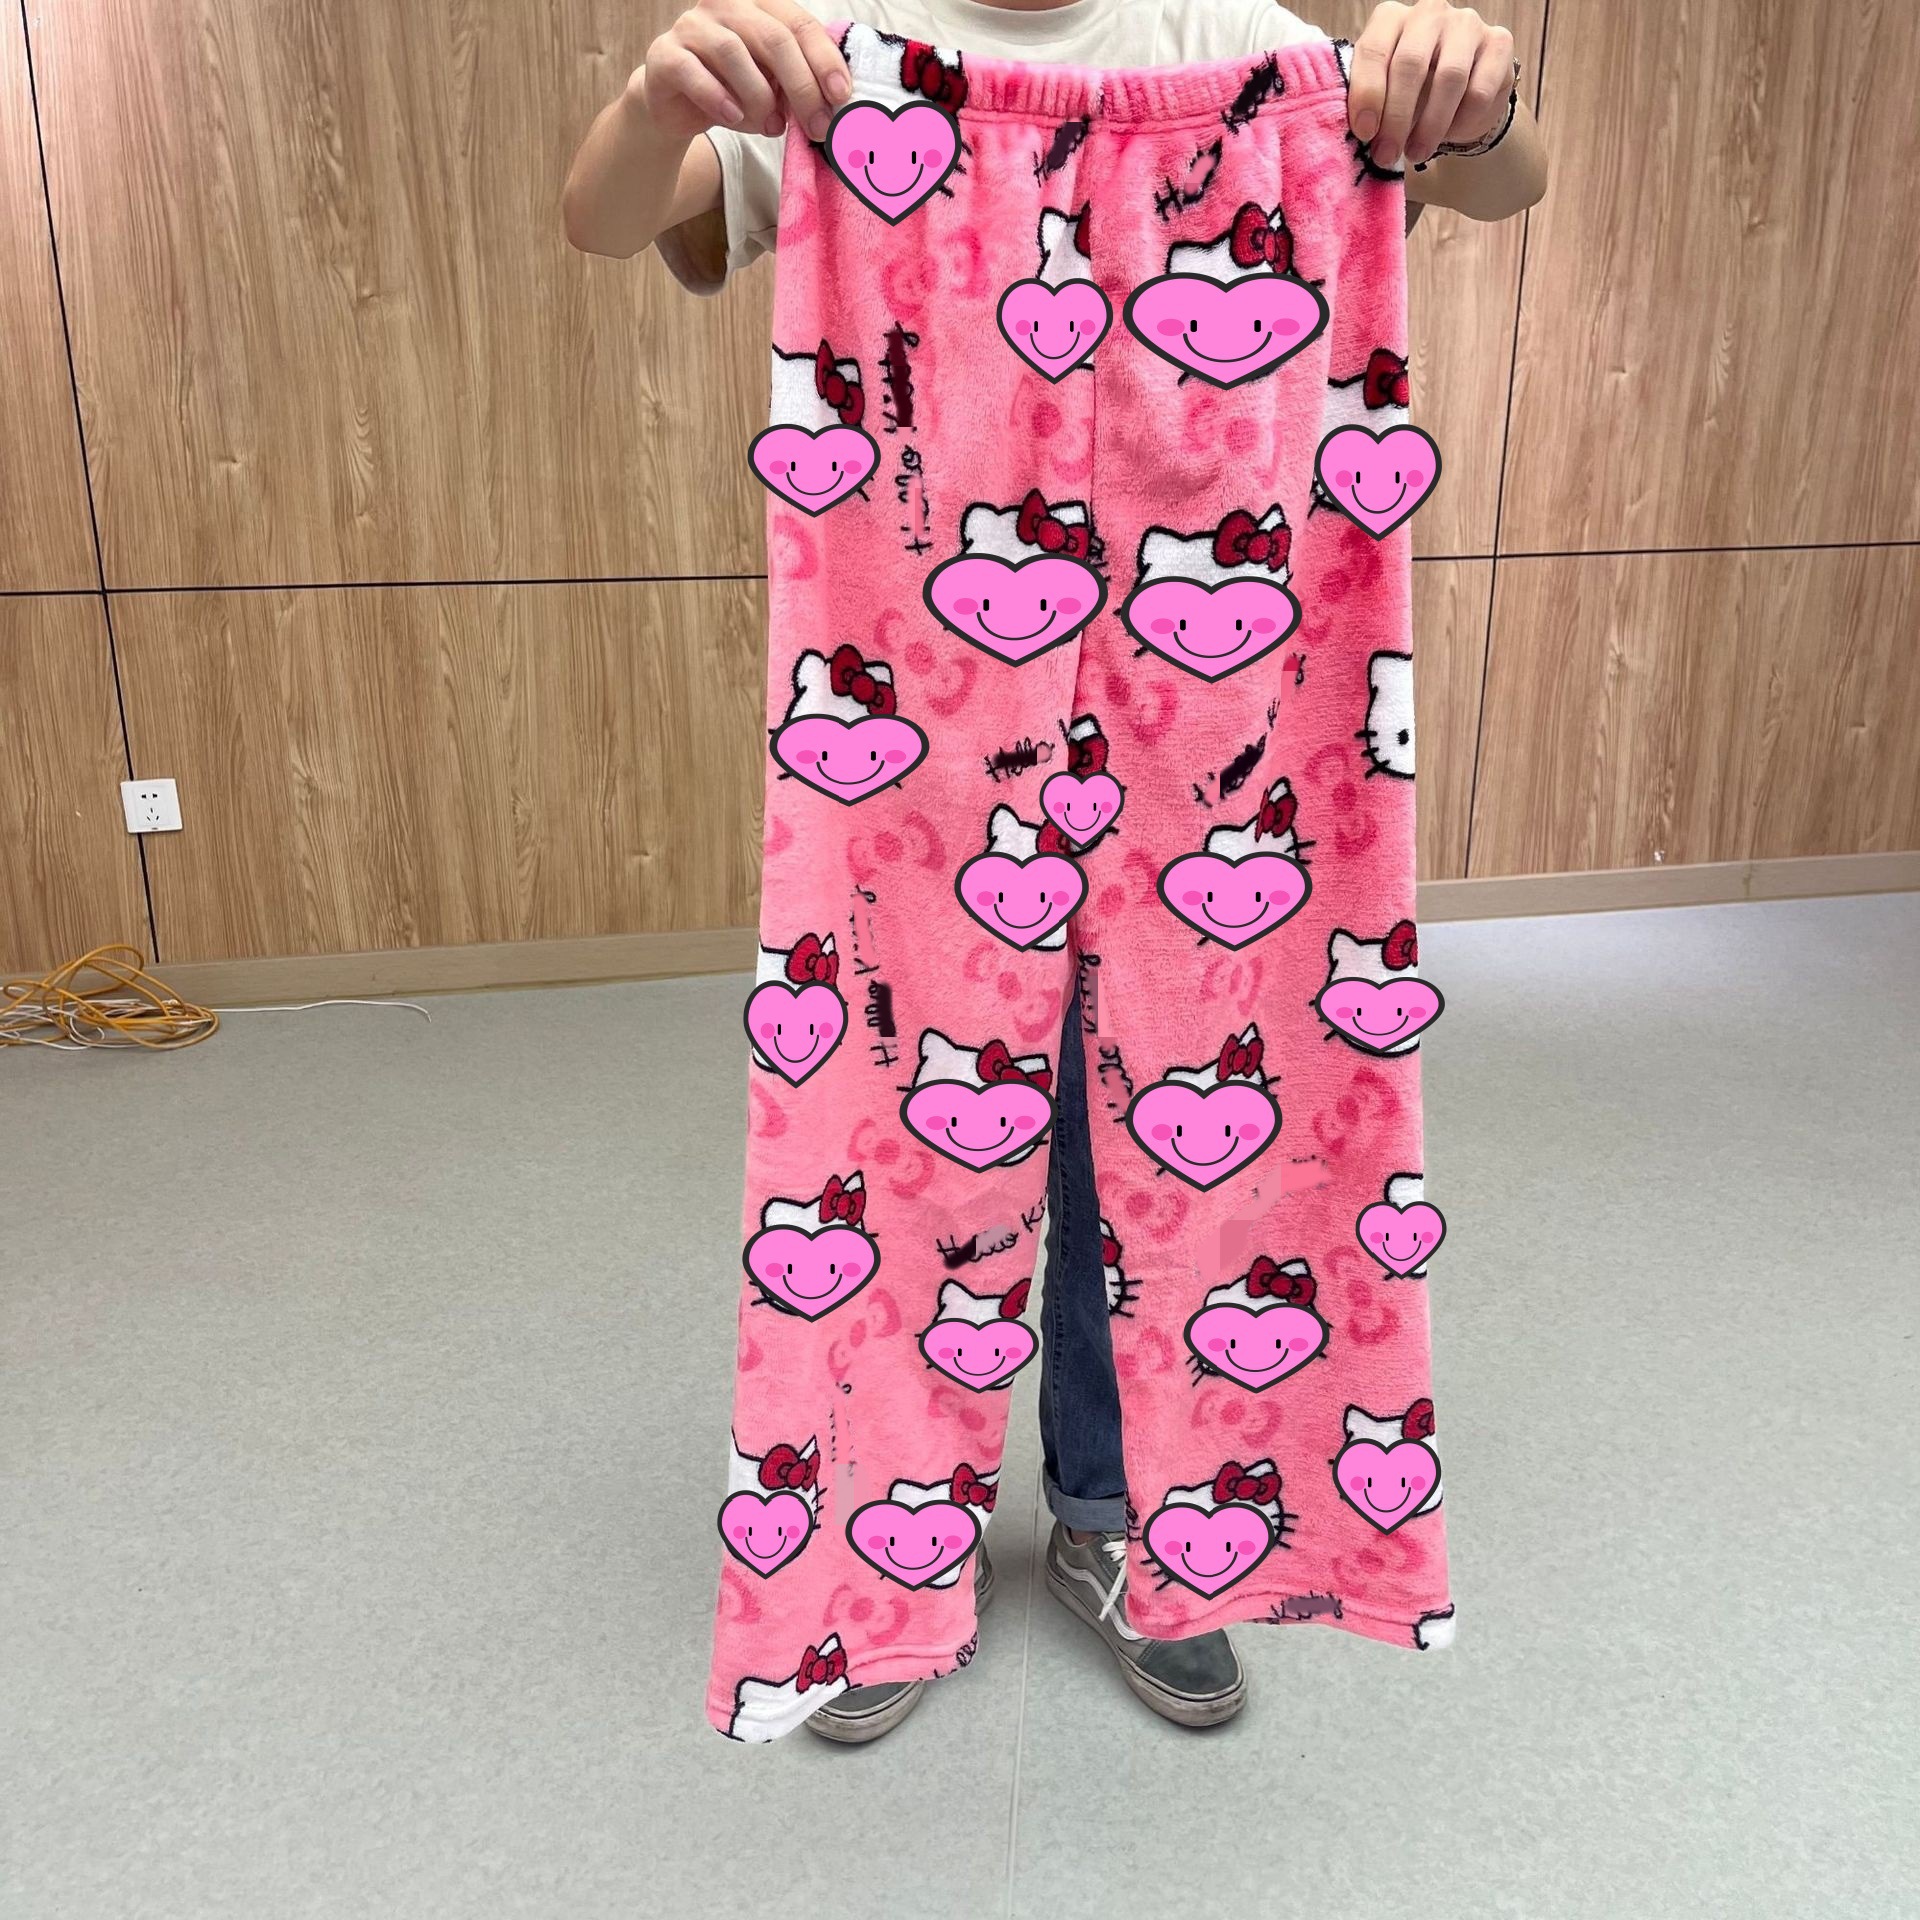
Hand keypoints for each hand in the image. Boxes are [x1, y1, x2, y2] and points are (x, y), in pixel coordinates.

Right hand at [639, 0, 850, 145]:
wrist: (677, 108)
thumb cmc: (733, 92)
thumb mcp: (774, 87)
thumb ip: (797, 86)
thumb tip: (832, 107)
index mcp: (759, 5)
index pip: (799, 23)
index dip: (824, 59)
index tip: (841, 96)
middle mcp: (725, 5)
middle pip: (774, 39)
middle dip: (802, 87)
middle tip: (817, 126)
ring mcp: (692, 26)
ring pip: (734, 54)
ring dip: (759, 99)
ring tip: (770, 126)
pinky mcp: (665, 55)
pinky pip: (694, 73)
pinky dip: (718, 99)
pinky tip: (733, 117)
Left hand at [1346, 1, 1516, 168]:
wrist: (1460, 99)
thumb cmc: (1412, 95)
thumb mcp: (1383, 95)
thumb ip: (1368, 102)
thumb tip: (1359, 131)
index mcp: (1391, 18)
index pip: (1374, 49)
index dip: (1367, 94)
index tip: (1364, 134)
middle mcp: (1430, 12)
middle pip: (1411, 64)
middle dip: (1396, 117)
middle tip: (1387, 154)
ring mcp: (1467, 24)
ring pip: (1449, 77)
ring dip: (1430, 125)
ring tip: (1416, 153)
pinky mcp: (1499, 43)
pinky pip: (1480, 91)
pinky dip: (1462, 121)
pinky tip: (1450, 136)